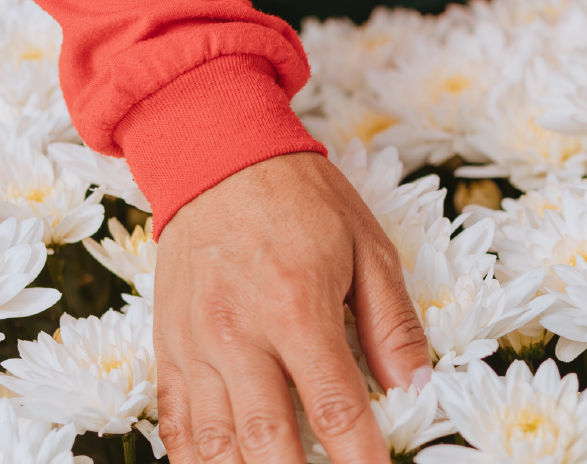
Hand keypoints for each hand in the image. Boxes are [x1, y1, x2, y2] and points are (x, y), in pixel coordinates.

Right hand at [153, 152, 431, 463]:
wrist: (215, 154)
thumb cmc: (298, 198)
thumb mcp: (367, 247)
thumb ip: (393, 324)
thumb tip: (417, 387)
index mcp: (296, 307)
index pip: (335, 407)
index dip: (359, 457)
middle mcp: (238, 334)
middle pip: (268, 439)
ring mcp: (196, 345)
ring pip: (216, 443)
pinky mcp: (169, 348)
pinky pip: (176, 423)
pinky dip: (197, 461)